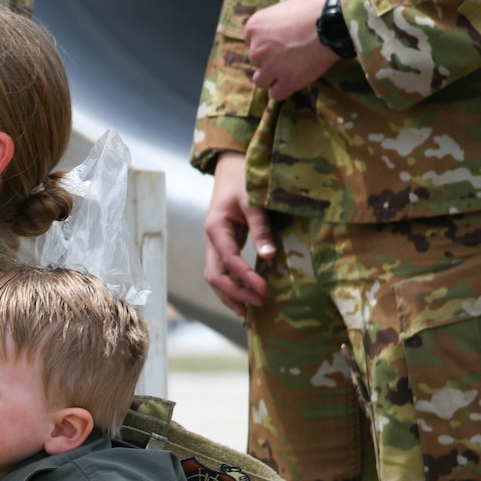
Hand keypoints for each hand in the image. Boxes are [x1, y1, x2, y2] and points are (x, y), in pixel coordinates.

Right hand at [203, 153, 274, 315]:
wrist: (231, 169)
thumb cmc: (243, 180)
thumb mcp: (253, 200)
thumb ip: (260, 227)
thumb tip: (269, 256)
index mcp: (215, 228)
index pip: (228, 261)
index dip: (245, 277)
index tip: (263, 289)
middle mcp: (210, 240)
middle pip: (215, 276)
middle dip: (235, 293)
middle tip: (258, 303)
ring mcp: (214, 246)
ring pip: (215, 278)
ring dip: (230, 296)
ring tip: (248, 312)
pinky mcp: (221, 248)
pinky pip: (222, 273)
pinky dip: (232, 288)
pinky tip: (245, 299)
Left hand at [244, 0, 340, 100]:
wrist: (332, 24)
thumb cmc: (314, 8)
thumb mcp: (293, 0)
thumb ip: (283, 9)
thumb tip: (289, 8)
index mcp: (255, 27)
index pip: (250, 42)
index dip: (265, 43)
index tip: (278, 43)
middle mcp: (257, 49)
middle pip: (255, 62)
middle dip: (269, 60)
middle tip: (287, 56)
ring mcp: (271, 67)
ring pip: (261, 81)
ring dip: (272, 78)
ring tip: (288, 71)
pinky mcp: (286, 82)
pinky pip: (276, 94)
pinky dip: (284, 89)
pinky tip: (294, 81)